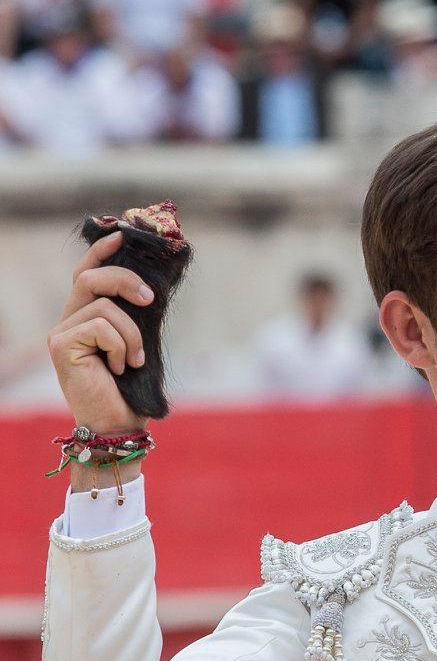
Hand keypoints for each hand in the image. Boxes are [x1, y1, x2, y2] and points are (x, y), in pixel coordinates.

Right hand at [47, 229, 153, 430]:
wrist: (119, 424)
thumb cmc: (131, 389)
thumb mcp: (138, 342)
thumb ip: (135, 315)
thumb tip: (152, 285)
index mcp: (84, 318)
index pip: (86, 275)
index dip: (101, 252)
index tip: (121, 236)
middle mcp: (68, 322)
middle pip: (91, 278)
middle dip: (124, 279)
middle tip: (149, 298)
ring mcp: (61, 334)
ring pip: (104, 306)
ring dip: (132, 333)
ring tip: (135, 361)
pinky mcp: (61, 346)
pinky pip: (100, 325)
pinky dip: (120, 345)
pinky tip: (120, 368)